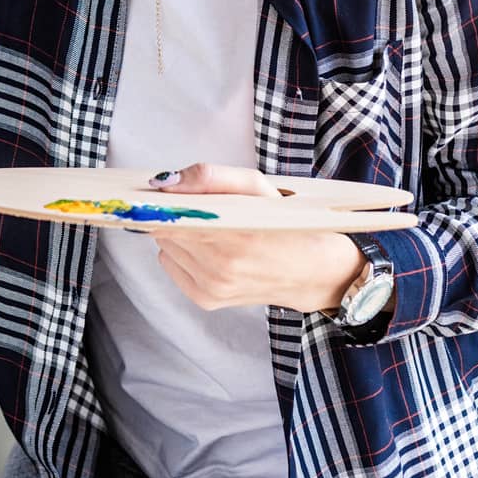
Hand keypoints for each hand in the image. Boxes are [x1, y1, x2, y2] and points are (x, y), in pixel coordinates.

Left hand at [146, 161, 366, 313]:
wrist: (315, 273)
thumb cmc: (288, 223)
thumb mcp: (257, 186)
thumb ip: (210, 177)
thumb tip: (164, 181)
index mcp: (236, 234)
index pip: (171, 214)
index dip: (165, 199)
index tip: (163, 189)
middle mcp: (220, 266)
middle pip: (165, 229)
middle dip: (175, 213)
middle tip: (197, 205)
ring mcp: (212, 287)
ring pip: (165, 246)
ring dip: (180, 234)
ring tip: (211, 229)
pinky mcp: (207, 300)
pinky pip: (171, 265)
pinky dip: (182, 254)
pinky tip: (209, 248)